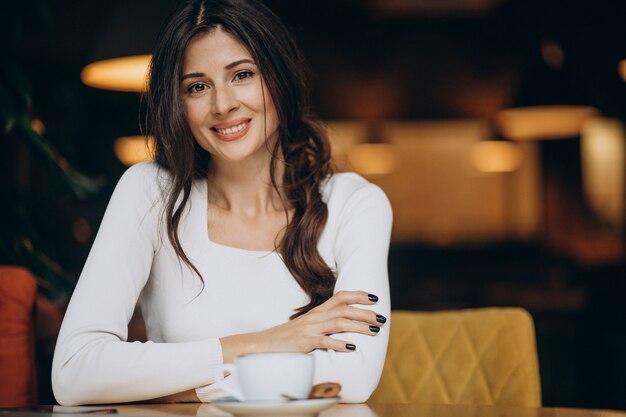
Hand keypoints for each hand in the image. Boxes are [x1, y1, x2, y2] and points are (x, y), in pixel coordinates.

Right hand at [220, 291, 385, 360]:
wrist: (263, 344)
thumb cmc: (288, 337)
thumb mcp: (308, 326)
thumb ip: (324, 323)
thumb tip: (345, 324)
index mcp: (317, 312)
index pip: (340, 297)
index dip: (358, 295)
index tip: (374, 298)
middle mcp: (315, 317)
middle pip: (344, 310)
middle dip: (365, 313)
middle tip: (382, 319)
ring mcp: (309, 329)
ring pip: (338, 323)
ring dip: (359, 326)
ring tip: (375, 331)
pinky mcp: (304, 342)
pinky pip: (324, 341)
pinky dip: (339, 343)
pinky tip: (352, 348)